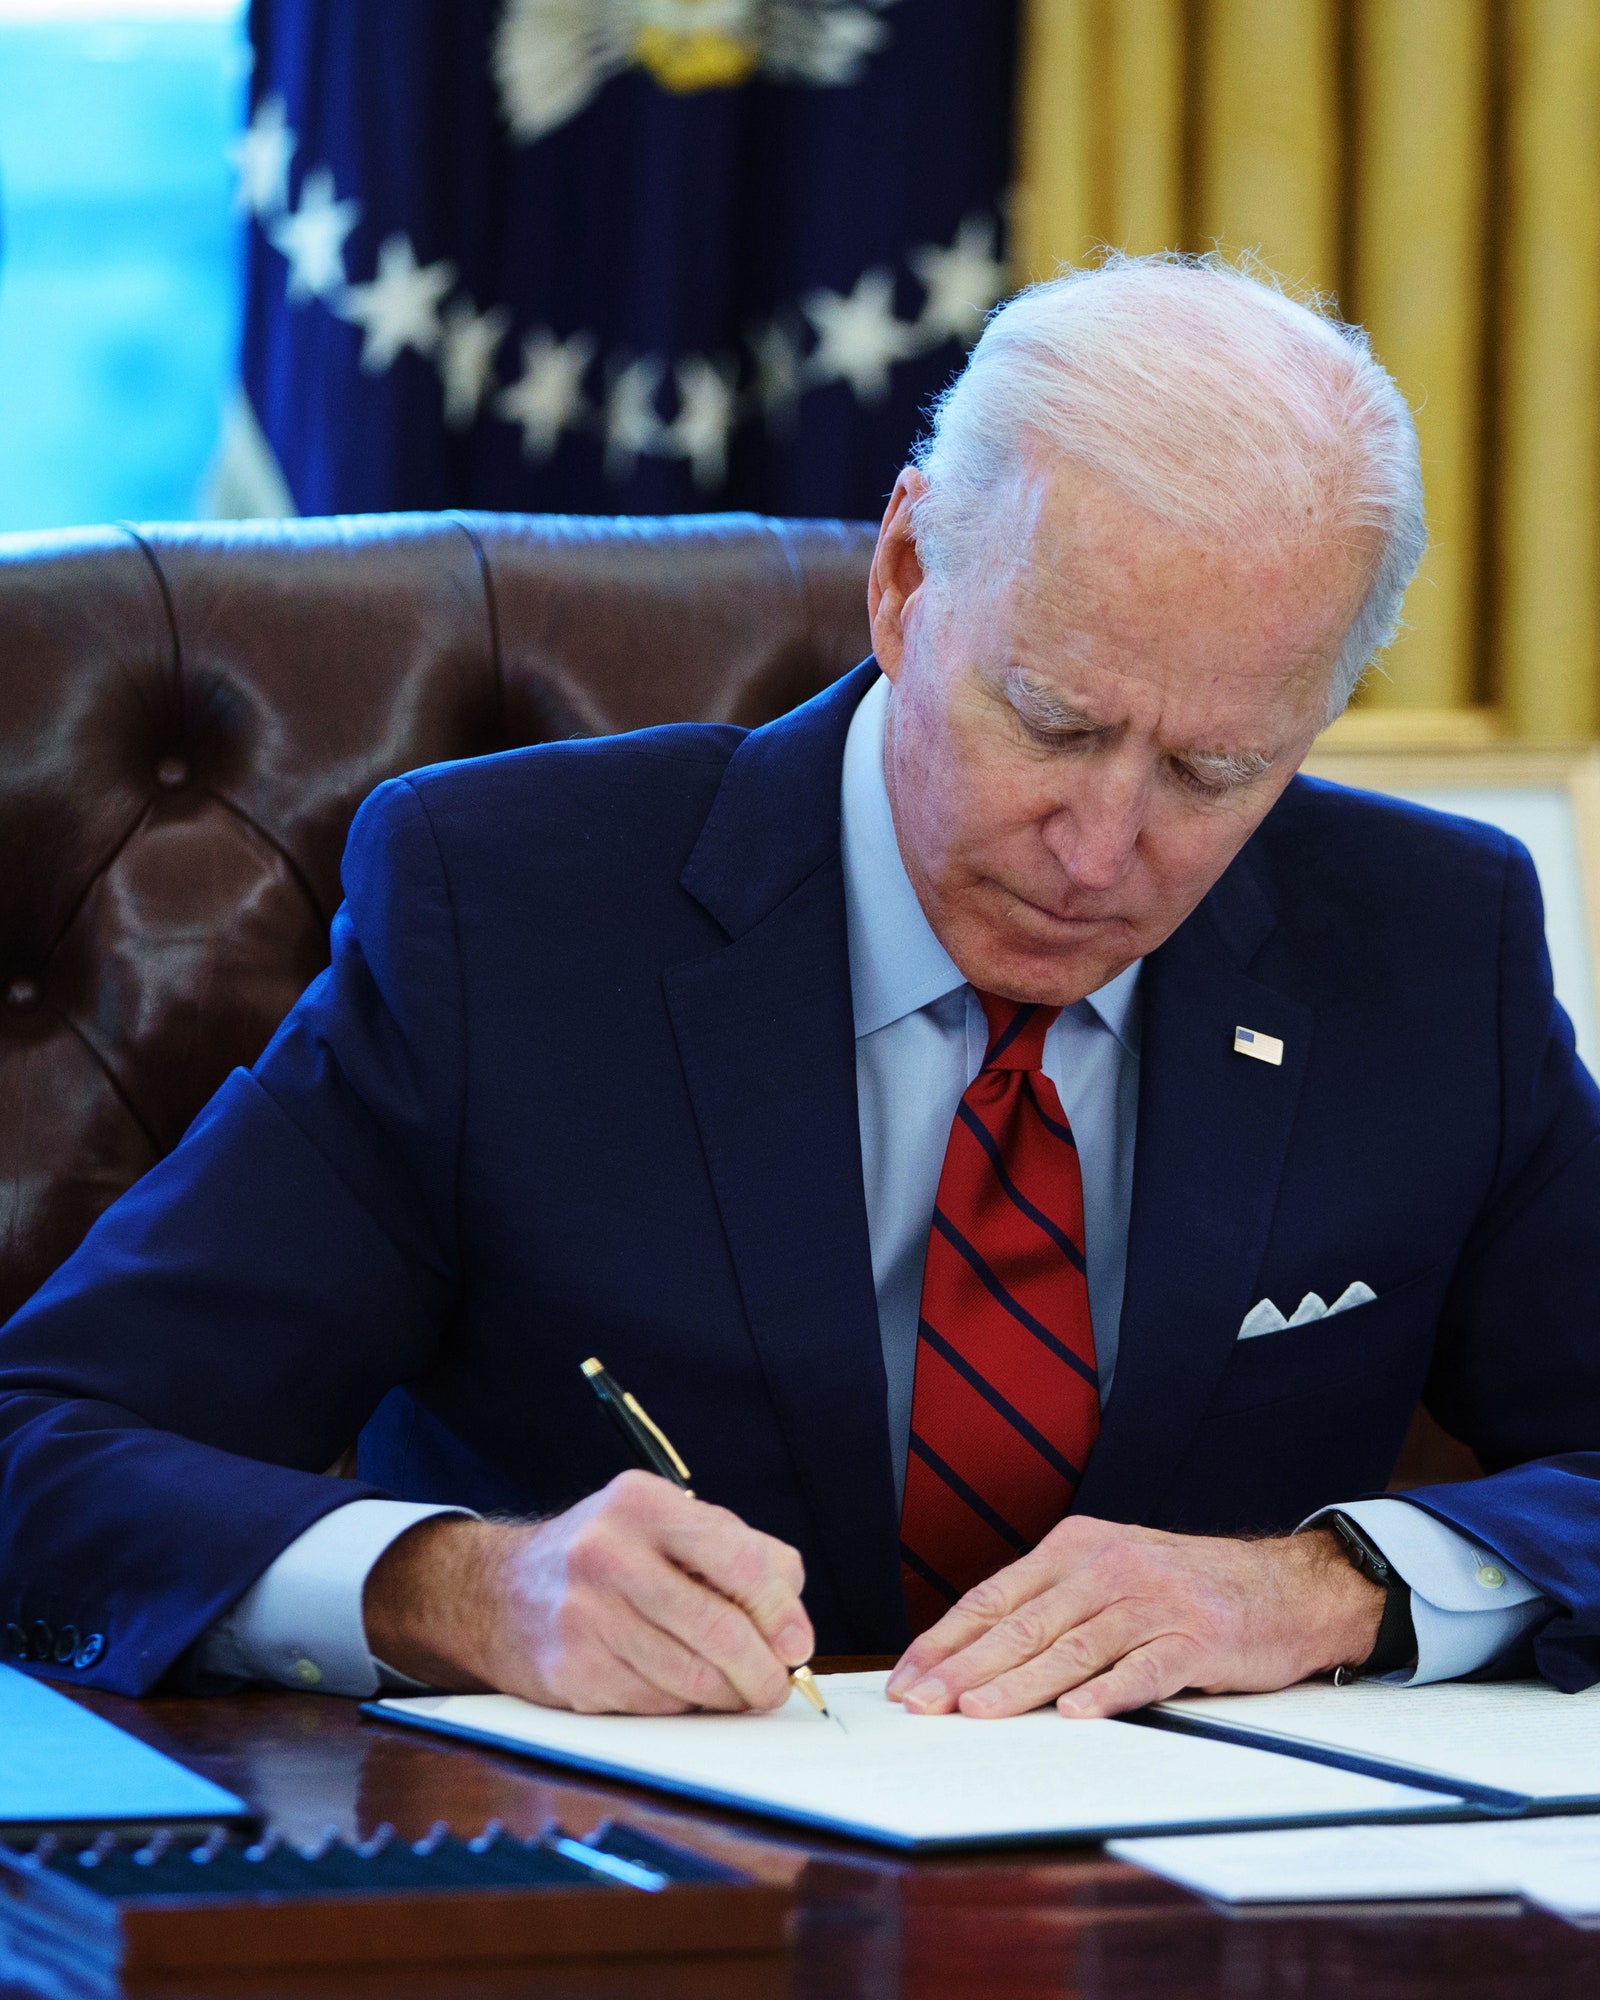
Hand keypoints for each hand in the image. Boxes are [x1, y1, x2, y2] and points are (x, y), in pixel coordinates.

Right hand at [363, 1470, 813, 1713]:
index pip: (737, 1557)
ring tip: (735, 1690)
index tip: (796, 1643)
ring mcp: (585, 1614)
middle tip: (775, 1685)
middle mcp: (609, 1552)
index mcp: (643, 1504)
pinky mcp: (572, 1670)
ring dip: (728, 1695)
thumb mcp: (666, 1526)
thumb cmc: (609, 1559)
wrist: (500, 1593)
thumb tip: (793, 1627)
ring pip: (691, 1676)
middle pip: (719, 1627)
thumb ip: (741, 1556)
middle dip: (762, 1669)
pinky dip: (682, 1705)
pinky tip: (678, 1688)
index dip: (779, 1609)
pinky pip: (656, 1703)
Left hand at [884, 1516, 1383, 1718]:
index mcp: (1075, 1547)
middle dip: (964, 1667)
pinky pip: (1144, 1668)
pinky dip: (1107, 1691)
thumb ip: (1051, 1605)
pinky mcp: (1197, 1635)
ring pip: (1072, 1646)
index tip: (905, 1678)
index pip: (992, 1597)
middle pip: (1022, 1623)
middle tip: (922, 1704)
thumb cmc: (1184, 1587)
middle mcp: (1107, 1566)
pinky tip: (1075, 1713)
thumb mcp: (1110, 1574)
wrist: (1286, 1584)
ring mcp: (1153, 1599)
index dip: (944, 1640)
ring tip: (978, 1712)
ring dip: (1020, 1684)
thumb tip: (973, 1657)